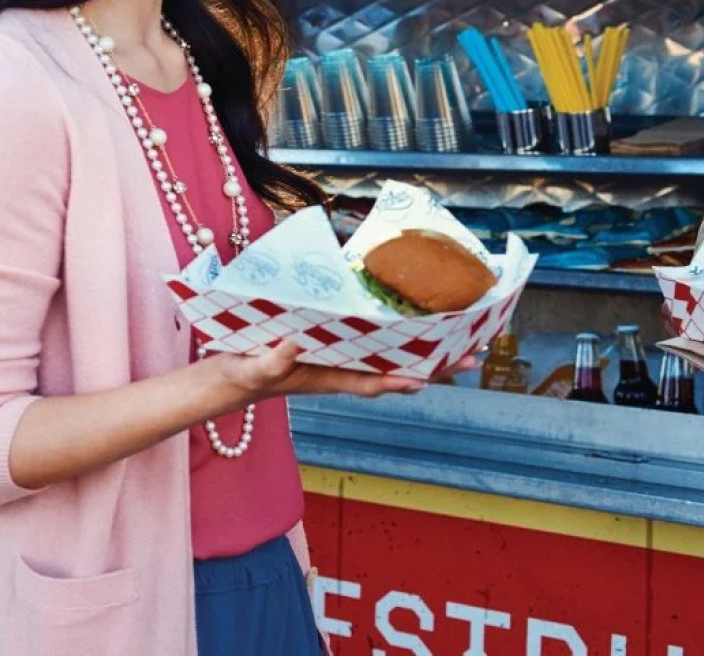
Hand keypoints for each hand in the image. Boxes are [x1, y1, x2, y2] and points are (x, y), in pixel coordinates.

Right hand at [210, 340, 474, 402]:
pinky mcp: (332, 344)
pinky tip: (414, 323)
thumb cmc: (238, 375)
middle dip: (433, 365)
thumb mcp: (250, 368)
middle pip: (393, 369)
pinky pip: (373, 341)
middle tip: (473, 356)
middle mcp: (340, 368)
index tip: (426, 378)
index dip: (397, 380)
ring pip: (389, 355)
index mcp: (324, 377)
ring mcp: (338, 357)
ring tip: (462, 340)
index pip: (368, 380)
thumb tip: (296, 344)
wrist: (229, 378)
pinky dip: (397, 335)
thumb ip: (271, 361)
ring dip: (424, 350)